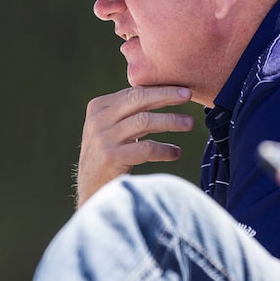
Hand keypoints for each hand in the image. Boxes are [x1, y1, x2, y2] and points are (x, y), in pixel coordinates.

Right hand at [75, 85, 193, 206]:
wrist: (90, 191)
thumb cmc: (107, 156)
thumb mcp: (110, 129)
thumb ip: (127, 112)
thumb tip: (162, 93)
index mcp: (98, 107)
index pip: (133, 92)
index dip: (160, 89)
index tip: (182, 89)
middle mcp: (99, 119)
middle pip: (139, 99)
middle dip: (166, 95)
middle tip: (188, 95)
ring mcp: (104, 138)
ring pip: (145, 121)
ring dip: (171, 121)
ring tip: (189, 123)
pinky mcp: (111, 158)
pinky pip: (146, 148)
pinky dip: (165, 150)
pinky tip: (176, 152)